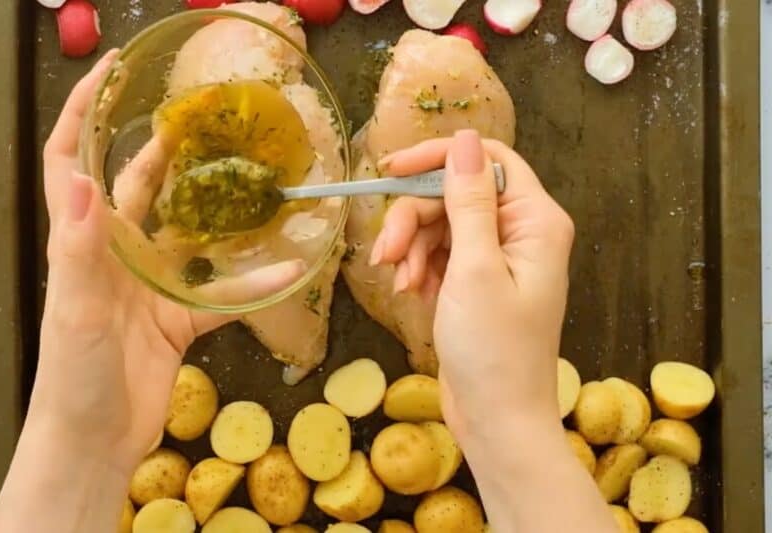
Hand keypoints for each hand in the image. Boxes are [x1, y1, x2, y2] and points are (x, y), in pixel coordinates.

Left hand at [34, 51, 300, 472]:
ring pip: (189, 238)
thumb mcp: (76, 310)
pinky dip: (251, 286)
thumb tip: (81, 176)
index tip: (109, 75)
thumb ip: (81, 247)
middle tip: (198, 121)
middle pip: (136, 188)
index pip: (70, 164)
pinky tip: (286, 274)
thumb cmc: (74, 376)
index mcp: (83, 244)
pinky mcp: (178, 319)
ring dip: (217, 214)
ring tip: (252, 183)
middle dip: (161, 151)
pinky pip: (220, 295)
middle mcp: (116, 257)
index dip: (80, 115)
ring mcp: (150, 287)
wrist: (96, 441)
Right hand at [373, 132, 616, 532]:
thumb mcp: (475, 270)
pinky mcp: (476, 282)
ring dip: (412, 248)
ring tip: (401, 283)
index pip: (487, 160)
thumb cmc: (494, 351)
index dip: (438, 158)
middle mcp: (520, 232)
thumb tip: (464, 140)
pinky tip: (412, 293)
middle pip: (454, 195)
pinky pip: (440, 254)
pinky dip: (420, 268)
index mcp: (535, 221)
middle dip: (414, 219)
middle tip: (385, 254)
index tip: (391, 170)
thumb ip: (468, 201)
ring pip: (441, 225)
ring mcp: (497, 258)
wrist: (498, 421)